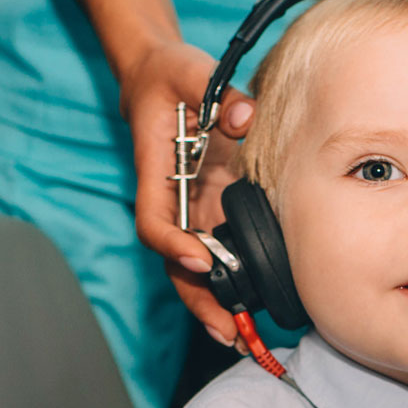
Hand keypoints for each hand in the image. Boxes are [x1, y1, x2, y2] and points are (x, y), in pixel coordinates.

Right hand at [119, 40, 255, 343]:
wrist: (165, 79)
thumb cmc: (171, 76)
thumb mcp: (191, 70)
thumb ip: (217, 91)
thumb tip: (244, 116)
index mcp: (156, 176)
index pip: (155, 223)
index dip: (173, 245)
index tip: (199, 259)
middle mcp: (172, 204)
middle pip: (175, 264)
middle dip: (198, 299)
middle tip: (226, 330)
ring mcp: (192, 212)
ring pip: (195, 270)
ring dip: (214, 305)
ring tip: (240, 337)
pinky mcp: (212, 212)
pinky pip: (219, 256)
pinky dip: (232, 284)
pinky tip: (252, 310)